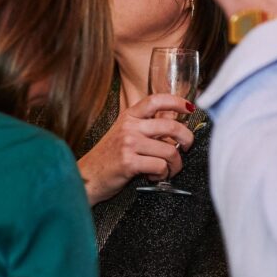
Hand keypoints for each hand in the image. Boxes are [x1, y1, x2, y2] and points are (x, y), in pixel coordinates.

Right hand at [77, 94, 194, 205]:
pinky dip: (162, 175)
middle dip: (187, 139)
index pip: (155, 100)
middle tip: (186, 148)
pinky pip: (160, 166)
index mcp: (128, 117)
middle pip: (171, 126)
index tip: (189, 108)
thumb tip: (173, 117)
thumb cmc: (108, 157)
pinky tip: (153, 176)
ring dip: (175, 165)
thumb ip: (146, 125)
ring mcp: (128, 143)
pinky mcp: (129, 162)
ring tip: (167, 169)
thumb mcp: (124, 134)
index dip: (176, 101)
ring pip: (170, 151)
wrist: (88, 176)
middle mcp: (129, 127)